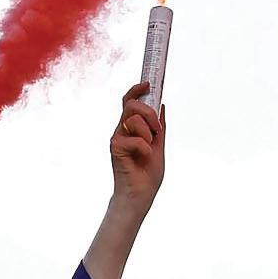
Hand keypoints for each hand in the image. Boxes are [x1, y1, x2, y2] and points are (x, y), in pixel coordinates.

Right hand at [110, 84, 165, 206]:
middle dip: (148, 112)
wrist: (140, 195)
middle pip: (131, 104)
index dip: (136, 90)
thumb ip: (159, 127)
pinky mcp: (115, 148)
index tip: (148, 83)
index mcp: (131, 128)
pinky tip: (143, 158)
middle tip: (157, 129)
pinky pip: (135, 138)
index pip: (129, 102)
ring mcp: (117, 138)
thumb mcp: (159, 145)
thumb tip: (161, 105)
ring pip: (133, 119)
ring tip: (149, 147)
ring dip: (148, 133)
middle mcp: (122, 130)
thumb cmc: (147, 174)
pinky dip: (145, 148)